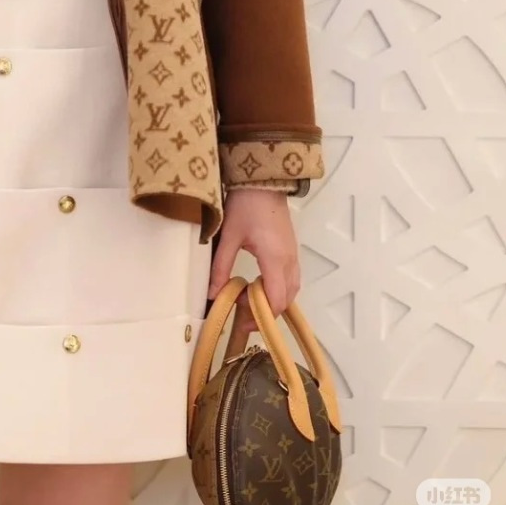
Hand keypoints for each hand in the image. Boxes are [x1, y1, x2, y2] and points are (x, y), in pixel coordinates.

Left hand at [206, 189, 299, 354]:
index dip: (261, 317)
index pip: (274, 300)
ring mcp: (293, 255)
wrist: (262, 181)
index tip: (242, 323)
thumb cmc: (245, 205)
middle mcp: (289, 261)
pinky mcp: (291, 249)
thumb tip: (212, 294)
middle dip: (266, 313)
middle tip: (242, 316)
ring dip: (273, 301)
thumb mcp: (229, 236)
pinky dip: (278, 290)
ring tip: (248, 301)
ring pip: (291, 290)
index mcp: (274, 259)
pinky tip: (259, 286)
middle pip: (285, 299)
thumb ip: (221, 266)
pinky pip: (291, 279)